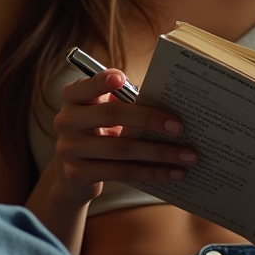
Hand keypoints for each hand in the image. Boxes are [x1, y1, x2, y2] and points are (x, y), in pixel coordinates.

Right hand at [51, 69, 197, 212]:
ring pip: (121, 149)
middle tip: (180, 127)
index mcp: (74, 97)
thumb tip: (170, 105)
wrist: (74, 175)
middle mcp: (66, 120)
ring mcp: (69, 149)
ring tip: (188, 155)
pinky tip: (174, 172)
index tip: (122, 78)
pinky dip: (152, 172)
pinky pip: (122, 173)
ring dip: (159, 152)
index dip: (102, 81)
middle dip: (149, 118)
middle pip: (111, 114)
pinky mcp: (77, 174)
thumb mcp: (106, 114)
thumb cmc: (100, 133)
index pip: (87, 85)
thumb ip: (126, 103)